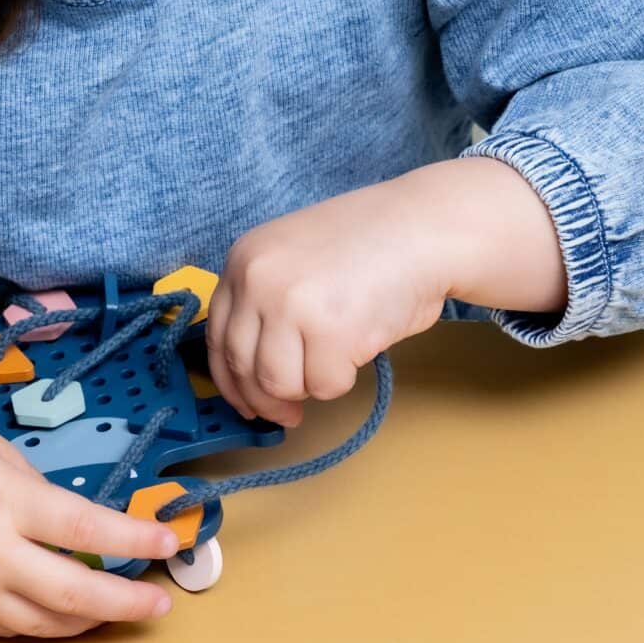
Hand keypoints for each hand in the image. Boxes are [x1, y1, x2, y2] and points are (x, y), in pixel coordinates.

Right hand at [0, 342, 180, 639]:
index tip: (167, 542)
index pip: (86, 529)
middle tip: (158, 605)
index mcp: (2, 501)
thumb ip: (26, 477)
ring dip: (88, 620)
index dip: (134, 540)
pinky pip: (7, 628)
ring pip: (45, 623)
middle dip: (127, 603)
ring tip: (114, 609)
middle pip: (76, 594)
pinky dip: (42, 624)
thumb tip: (63, 510)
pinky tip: (59, 613)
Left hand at [206, 159, 566, 425]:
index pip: (217, 337)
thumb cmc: (371, 246)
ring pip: (279, 383)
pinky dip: (344, 378)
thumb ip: (266, 302)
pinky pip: (324, 385)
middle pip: (243, 367)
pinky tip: (360, 346)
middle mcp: (258, 279)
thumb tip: (251, 374)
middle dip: (267, 400)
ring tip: (337, 358)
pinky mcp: (328, 332)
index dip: (232, 380)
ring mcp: (290, 305)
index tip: (247, 401)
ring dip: (310, 385)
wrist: (426, 229)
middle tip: (290, 413)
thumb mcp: (296, 257)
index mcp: (244, 259)